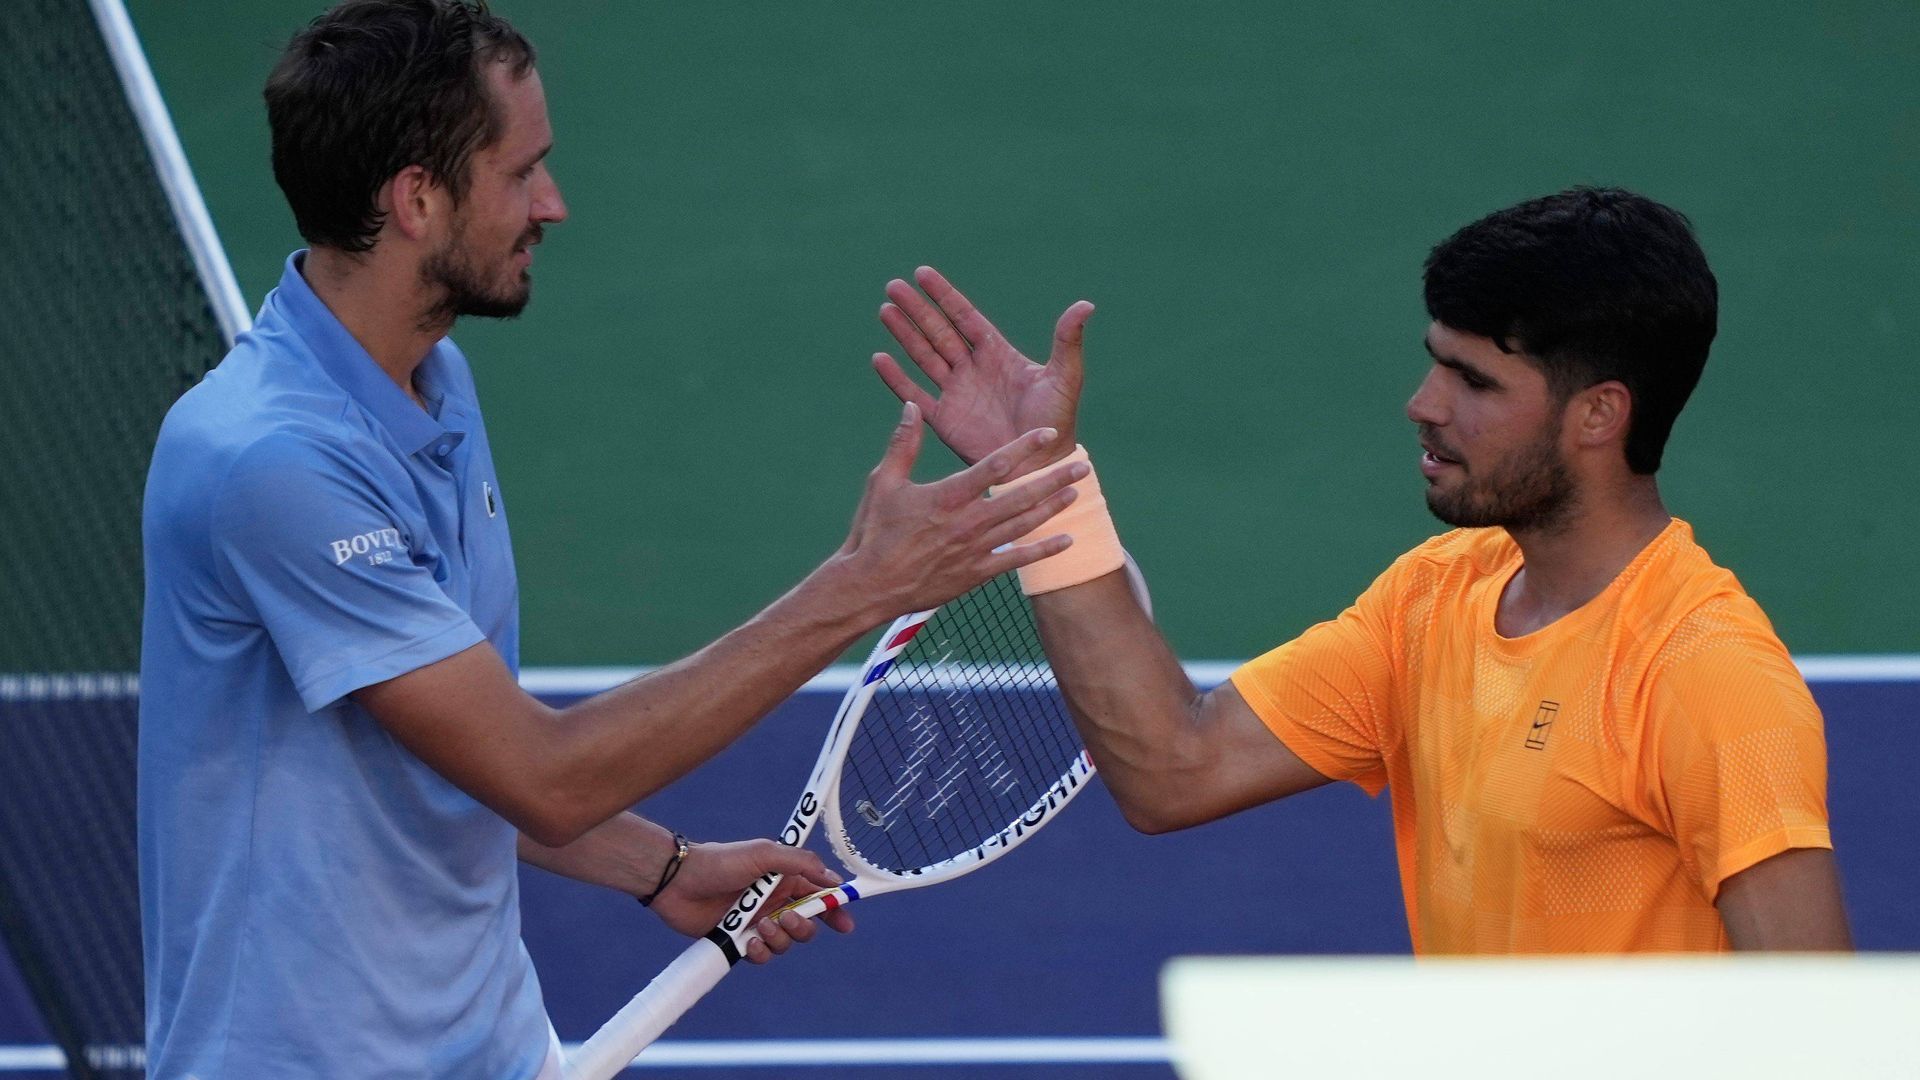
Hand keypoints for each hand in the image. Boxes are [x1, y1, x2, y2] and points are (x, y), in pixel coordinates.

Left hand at [647, 838, 854, 963]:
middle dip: (804, 926)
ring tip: (760, 926)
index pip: (818, 896)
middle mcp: (774, 902)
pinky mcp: (738, 941)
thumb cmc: (720, 861)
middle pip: (806, 925)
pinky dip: (760, 951)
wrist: (679, 881)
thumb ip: (800, 863)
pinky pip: (761, 955)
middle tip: (788, 919)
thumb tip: (833, 879)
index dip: (834, 910)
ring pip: (785, 943)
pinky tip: (748, 941)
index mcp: (784, 880)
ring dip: (779, 938)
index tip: (845, 924)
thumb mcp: (764, 853)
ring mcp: (756, 922)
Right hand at [837, 402, 1087, 617]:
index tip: (1048, 433)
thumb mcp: (882, 483)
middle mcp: (968, 521)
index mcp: (948, 495)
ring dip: (1053, 508)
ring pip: (1025, 525)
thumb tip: (910, 407)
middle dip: (1054, 479)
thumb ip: (902, 445)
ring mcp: (975, 549)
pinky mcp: (976, 574)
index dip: (1025, 446)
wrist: (870, 587)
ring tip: (1077, 493)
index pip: (995, 464)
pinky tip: (1067, 541)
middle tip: (1081, 465)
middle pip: (1021, 495)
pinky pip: (1017, 561)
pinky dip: (1044, 550)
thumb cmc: (873, 533)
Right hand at [874, 266, 1092, 466]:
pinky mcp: (945, 420)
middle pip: (938, 331)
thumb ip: (1068, 341)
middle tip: (892, 286)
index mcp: (996, 354)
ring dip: (904, 334)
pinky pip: (915, 394)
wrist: (1040, 465)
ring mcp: (956, 393)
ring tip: (885, 310)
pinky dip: (897, 379)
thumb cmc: (1056, 422)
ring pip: (923, 356)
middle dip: (916, 309)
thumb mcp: (1064, 377)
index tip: (922, 273)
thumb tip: (1086, 304)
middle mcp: (972, 369)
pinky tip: (879, 359)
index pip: (964, 317)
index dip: (944, 295)